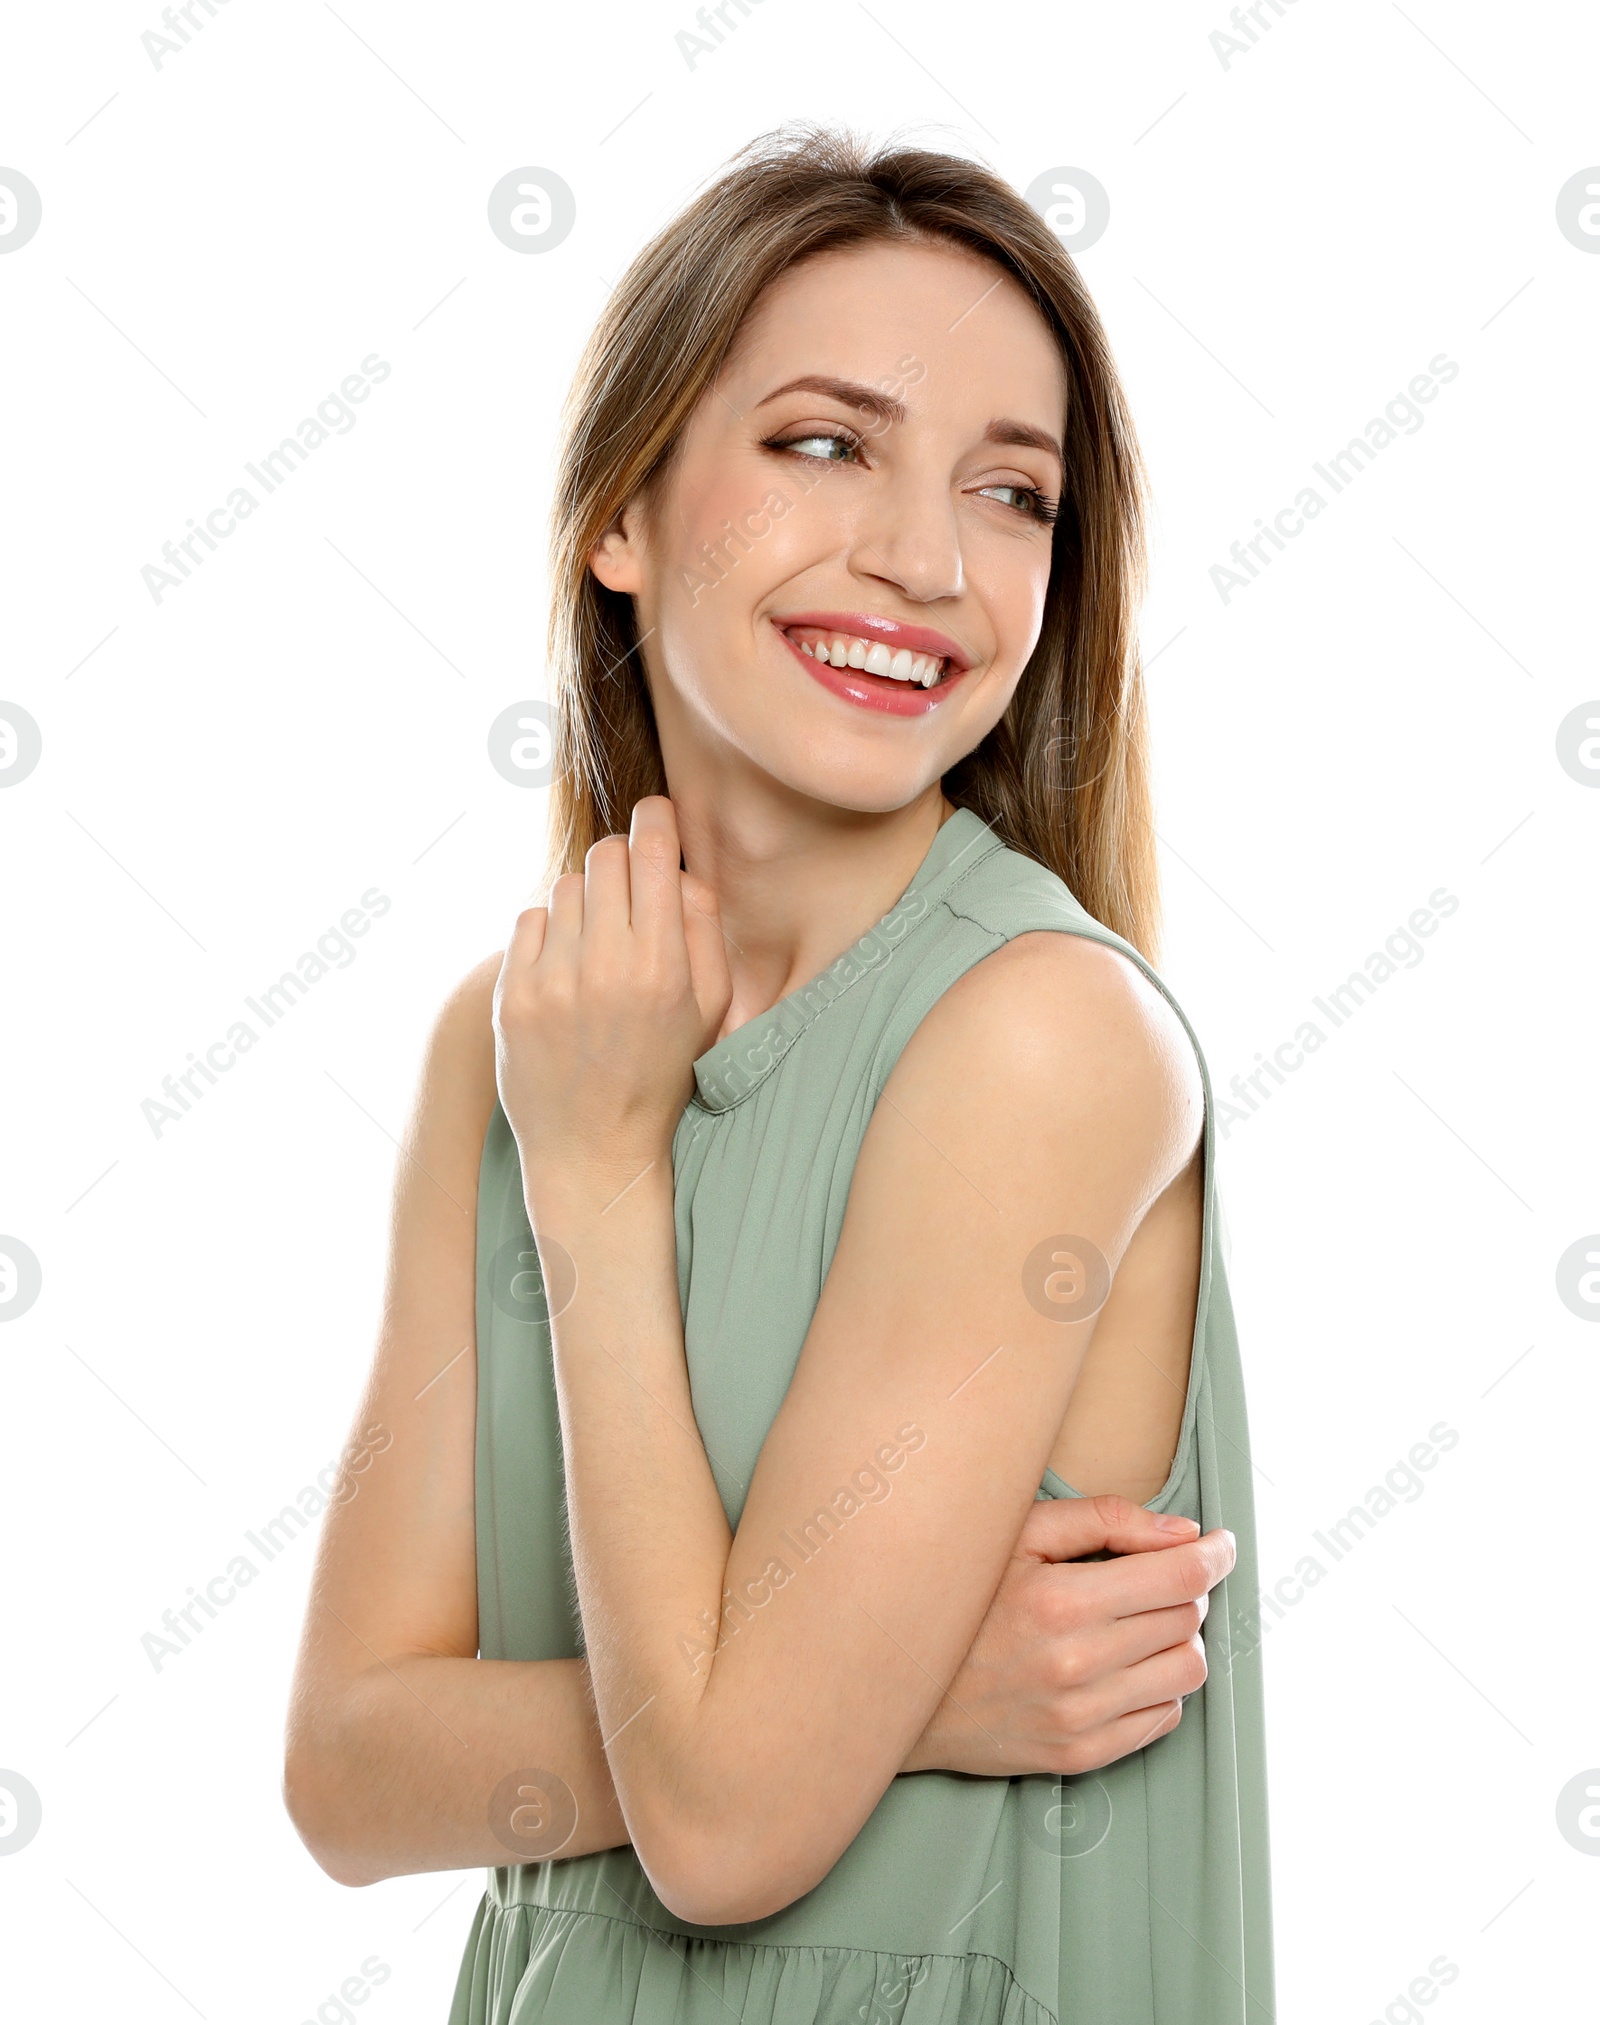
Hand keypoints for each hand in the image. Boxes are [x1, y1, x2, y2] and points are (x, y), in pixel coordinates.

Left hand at [493, 797, 731, 1192]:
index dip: (656, 821)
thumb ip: (703, 929)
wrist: (595, 1148)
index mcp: (662, 967)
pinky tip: (566, 971)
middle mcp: (604, 967)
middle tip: (629, 889)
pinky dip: (548, 934)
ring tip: (597, 945)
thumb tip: (677, 865)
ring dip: (584, 902)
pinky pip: (528, 921)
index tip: (656, 816)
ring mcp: (551, 981)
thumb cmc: (663, 1073)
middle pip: (604, 857)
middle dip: (621, 861)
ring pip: (564, 887)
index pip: (651, 853)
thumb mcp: (711, 1008)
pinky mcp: (511, 995)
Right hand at [902, 1495, 1235, 1776]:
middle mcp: (1076, 1664)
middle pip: (1188, 1620)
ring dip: (1179, 1639)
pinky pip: (1163, 1718)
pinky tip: (1125, 1664)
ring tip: (1142, 1622)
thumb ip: (1105, 1519)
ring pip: (1187, 1672)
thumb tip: (1183, 1532)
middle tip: (1157, 1576)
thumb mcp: (1018, 1534)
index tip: (1221, 1544)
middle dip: (1185, 1590)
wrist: (898, 1688)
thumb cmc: (962, 1597)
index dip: (1214, 1555)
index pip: (1180, 1577)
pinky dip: (1160, 1686)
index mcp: (1062, 1600)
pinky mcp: (1078, 1755)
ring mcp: (1079, 1717)